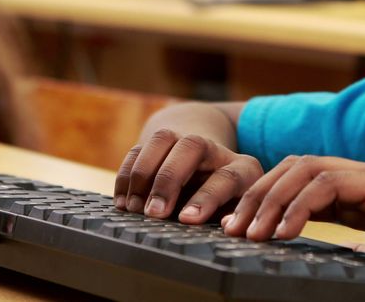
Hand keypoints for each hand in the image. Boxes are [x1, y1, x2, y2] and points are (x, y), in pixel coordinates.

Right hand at [114, 128, 262, 223]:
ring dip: (143, 174)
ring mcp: (183, 139)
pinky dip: (126, 175)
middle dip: (169, 179)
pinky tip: (123, 201)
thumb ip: (232, 218)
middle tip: (153, 213)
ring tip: (133, 208)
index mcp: (242, 168)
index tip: (186, 220)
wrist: (212, 167)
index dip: (206, 198)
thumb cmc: (228, 203)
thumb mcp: (237, 211)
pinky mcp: (158, 141)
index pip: (227, 177)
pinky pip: (138, 149)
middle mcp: (213, 148)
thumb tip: (227, 226)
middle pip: (193, 146)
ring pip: (163, 139)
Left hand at [221, 155, 364, 288]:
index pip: (299, 179)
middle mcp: (362, 174)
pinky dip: (298, 206)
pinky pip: (328, 184)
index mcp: (359, 190)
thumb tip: (323, 265)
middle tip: (229, 227)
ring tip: (249, 232)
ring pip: (304, 168)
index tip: (237, 228)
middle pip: (293, 166)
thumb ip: (355, 251)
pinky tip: (283, 231)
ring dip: (270, 199)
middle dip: (255, 195)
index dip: (265, 199)